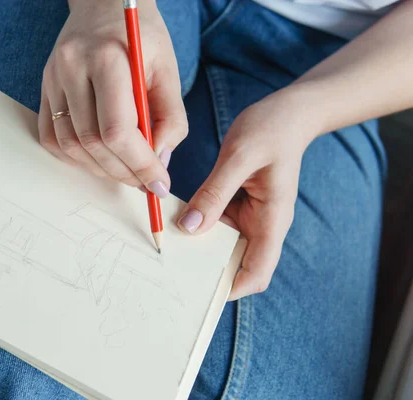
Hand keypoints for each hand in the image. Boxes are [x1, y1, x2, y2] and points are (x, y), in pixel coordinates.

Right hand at [38, 0, 187, 196]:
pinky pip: (51, 138)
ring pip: (70, 145)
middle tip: (145, 182)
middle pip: (92, 143)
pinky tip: (98, 157)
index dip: (140, 165)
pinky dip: (75, 157)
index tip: (158, 184)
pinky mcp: (43, 88)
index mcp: (107, 59)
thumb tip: (159, 162)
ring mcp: (52, 79)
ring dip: (100, 169)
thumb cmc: (141, 35)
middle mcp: (71, 68)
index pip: (118, 130)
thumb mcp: (168, 69)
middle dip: (123, 172)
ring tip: (125, 171)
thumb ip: (171, 117)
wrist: (103, 5)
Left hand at [177, 89, 318, 299]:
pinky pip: (216, 223)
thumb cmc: (272, 129)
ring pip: (222, 245)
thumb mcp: (239, 157)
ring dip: (199, 246)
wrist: (290, 112)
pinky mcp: (238, 204)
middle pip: (236, 264)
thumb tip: (189, 228)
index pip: (257, 273)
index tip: (199, 291)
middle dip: (208, 270)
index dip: (231, 288)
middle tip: (172, 268)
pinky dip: (199, 223)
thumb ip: (214, 193)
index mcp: (272, 221)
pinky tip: (177, 218)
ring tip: (168, 246)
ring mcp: (251, 216)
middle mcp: (263, 225)